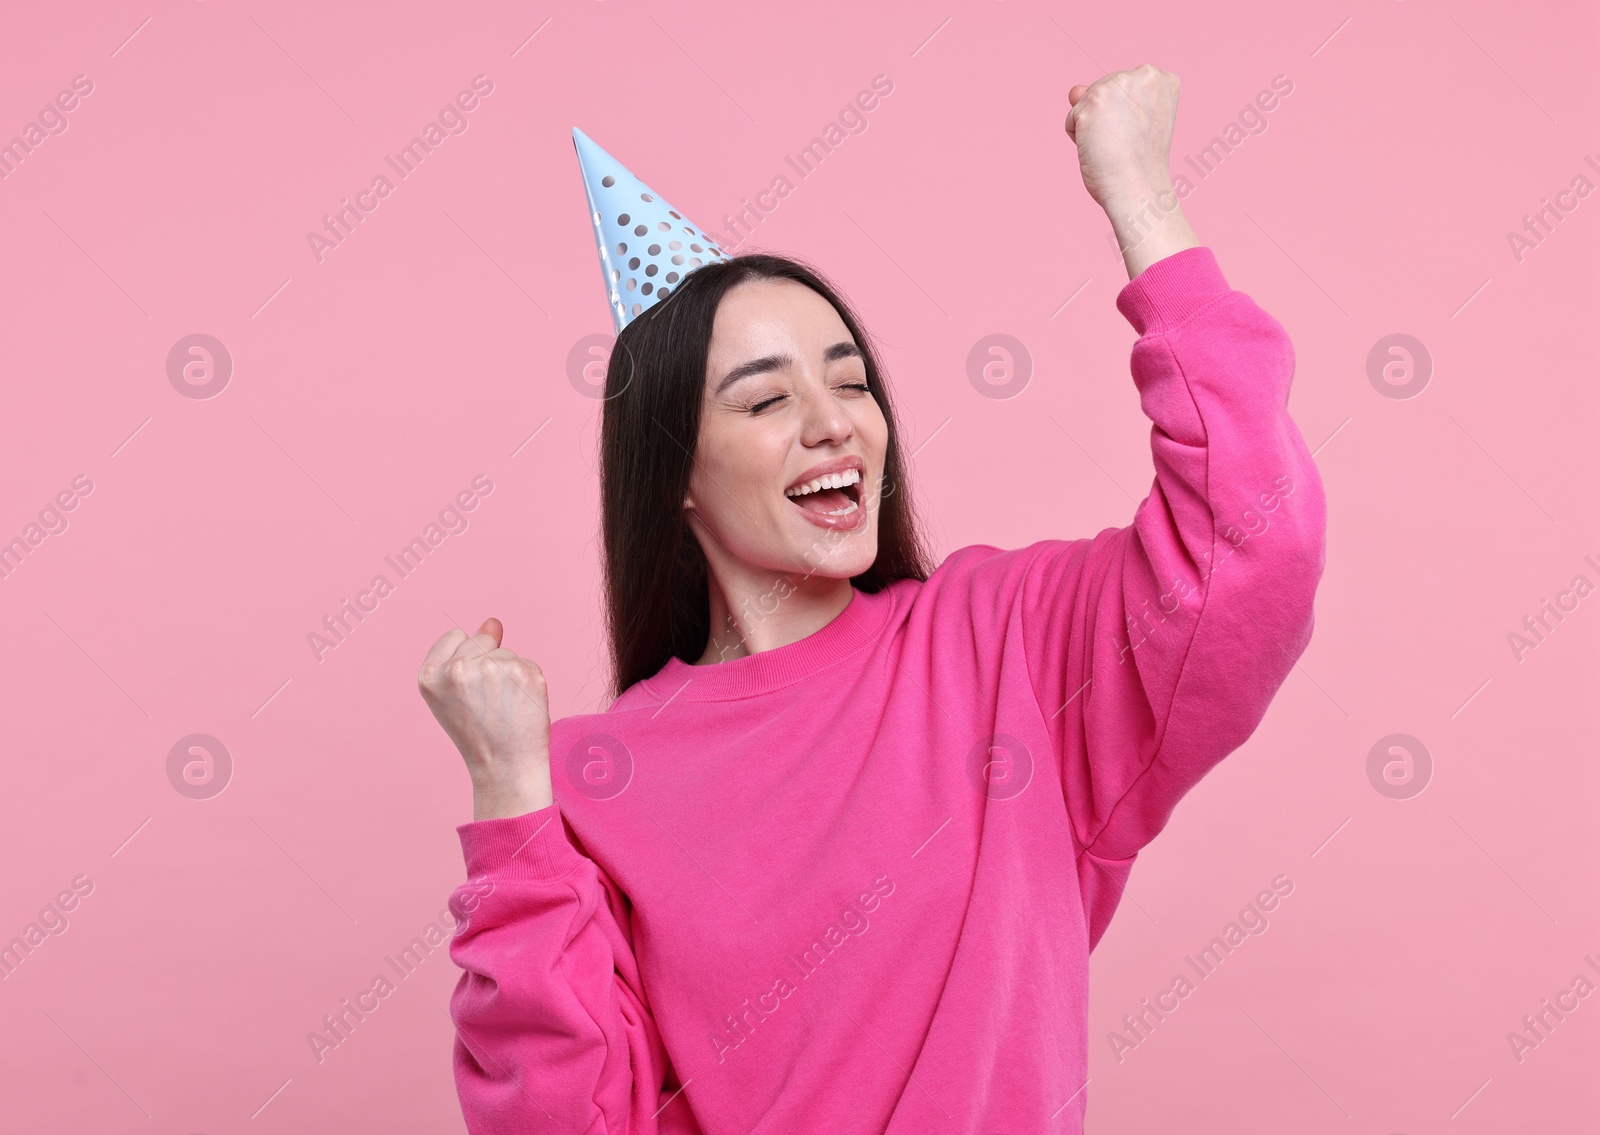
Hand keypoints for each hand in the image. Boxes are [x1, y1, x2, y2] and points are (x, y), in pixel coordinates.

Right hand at [418, 617, 554, 820]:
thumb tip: (492, 622)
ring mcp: (493, 669)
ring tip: (503, 707)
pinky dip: (528, 682)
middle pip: (482, 639)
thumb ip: (466, 654)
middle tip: (487, 701)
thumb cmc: (478, 732)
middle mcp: (458, 669)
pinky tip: (520, 706)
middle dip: (488, 662)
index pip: (456, 635)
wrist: (505, 766)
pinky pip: (528, 663)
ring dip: (509, 674)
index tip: (468, 688)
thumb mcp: (455, 694)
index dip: (466, 658)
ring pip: (507, 652)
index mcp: (431, 674)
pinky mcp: (524, 672)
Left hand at [1064, 63, 1179, 211]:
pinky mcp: (1094, 101)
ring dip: (1092, 128)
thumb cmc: (1139, 163)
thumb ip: (1105, 98)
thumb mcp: (1132, 121)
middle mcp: (1144, 73)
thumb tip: (1074, 91)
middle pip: (1103, 90)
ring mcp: (1118, 84)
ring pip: (1086, 102)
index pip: (1124, 88)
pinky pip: (1072, 119)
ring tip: (1115, 145)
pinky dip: (1078, 138)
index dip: (1126, 115)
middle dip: (1107, 118)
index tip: (1140, 134)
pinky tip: (1100, 148)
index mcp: (1162, 79)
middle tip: (1126, 143)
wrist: (1138, 188)